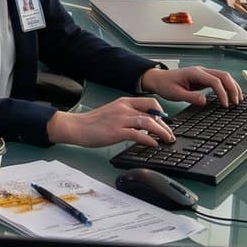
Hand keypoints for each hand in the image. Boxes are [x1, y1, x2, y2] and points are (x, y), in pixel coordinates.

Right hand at [48, 96, 176, 147]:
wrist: (76, 127)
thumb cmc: (92, 123)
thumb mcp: (113, 113)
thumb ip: (128, 115)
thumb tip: (144, 124)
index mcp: (123, 102)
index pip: (150, 102)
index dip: (162, 112)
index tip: (166, 123)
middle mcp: (124, 108)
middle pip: (153, 113)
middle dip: (166, 125)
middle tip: (170, 134)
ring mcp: (120, 119)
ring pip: (149, 122)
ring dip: (162, 132)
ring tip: (167, 139)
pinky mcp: (117, 131)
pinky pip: (138, 134)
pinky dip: (149, 139)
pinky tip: (153, 144)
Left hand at [142, 65, 240, 107]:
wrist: (157, 79)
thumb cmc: (164, 84)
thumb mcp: (175, 94)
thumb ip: (190, 97)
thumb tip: (204, 101)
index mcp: (194, 73)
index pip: (214, 81)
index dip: (222, 93)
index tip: (225, 105)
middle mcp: (201, 71)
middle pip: (223, 76)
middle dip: (232, 89)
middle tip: (236, 103)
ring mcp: (203, 73)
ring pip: (224, 77)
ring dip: (233, 87)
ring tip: (237, 100)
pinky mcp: (203, 78)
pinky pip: (220, 80)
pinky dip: (228, 87)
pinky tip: (231, 96)